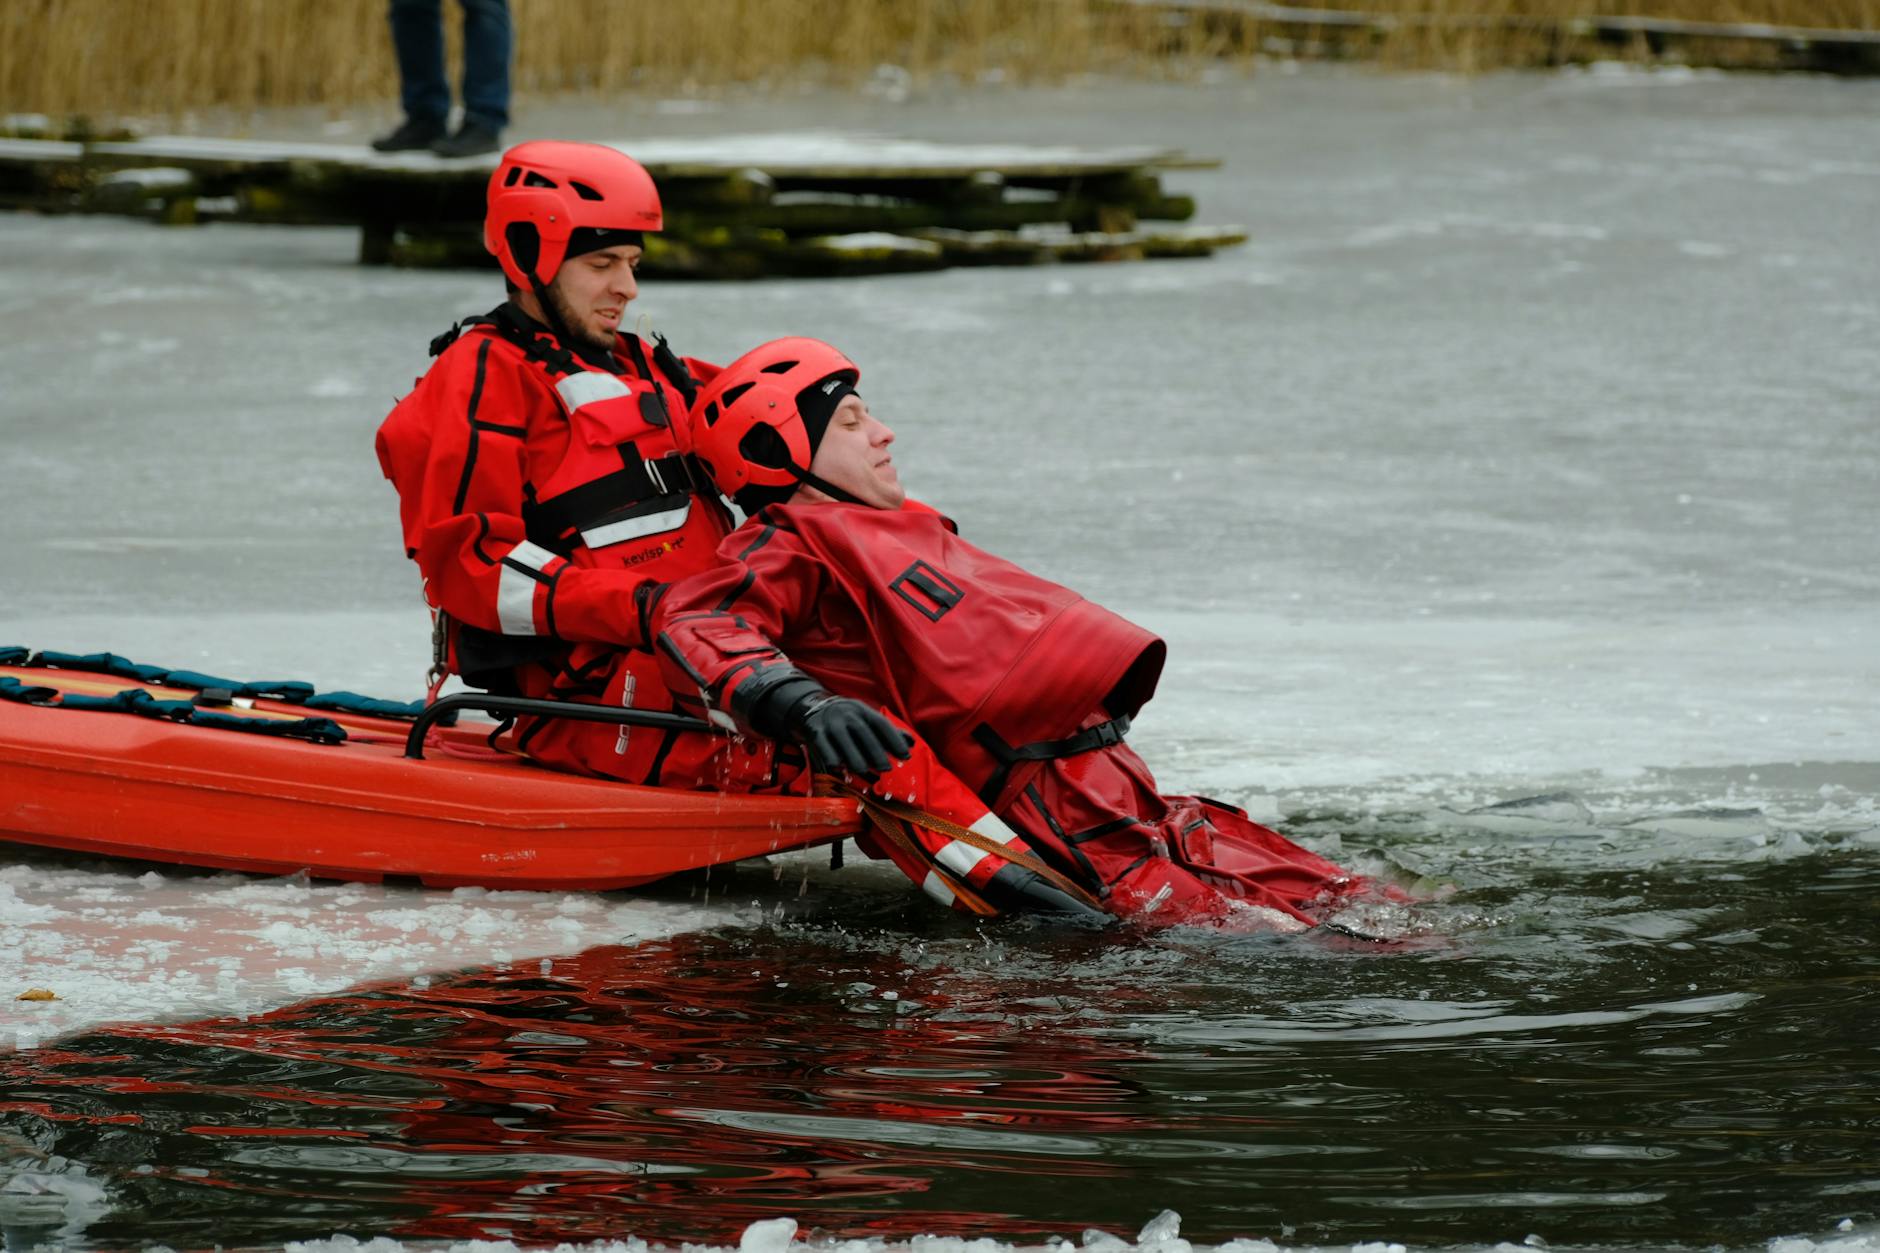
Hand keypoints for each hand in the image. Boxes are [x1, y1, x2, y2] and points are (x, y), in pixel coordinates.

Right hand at [789, 695, 913, 775]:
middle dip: (876, 752)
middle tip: (886, 768)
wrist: (814, 707)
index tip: (906, 755)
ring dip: (854, 756)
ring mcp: (831, 722)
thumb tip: (912, 744)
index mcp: (863, 711)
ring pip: (844, 740)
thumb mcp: (867, 719)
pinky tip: (838, 766)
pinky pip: (824, 745)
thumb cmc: (848, 719)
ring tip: (863, 770)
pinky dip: (831, 756)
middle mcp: (848, 714)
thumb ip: (889, 732)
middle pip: (863, 733)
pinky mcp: (815, 731)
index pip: (881, 724)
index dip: (894, 739)